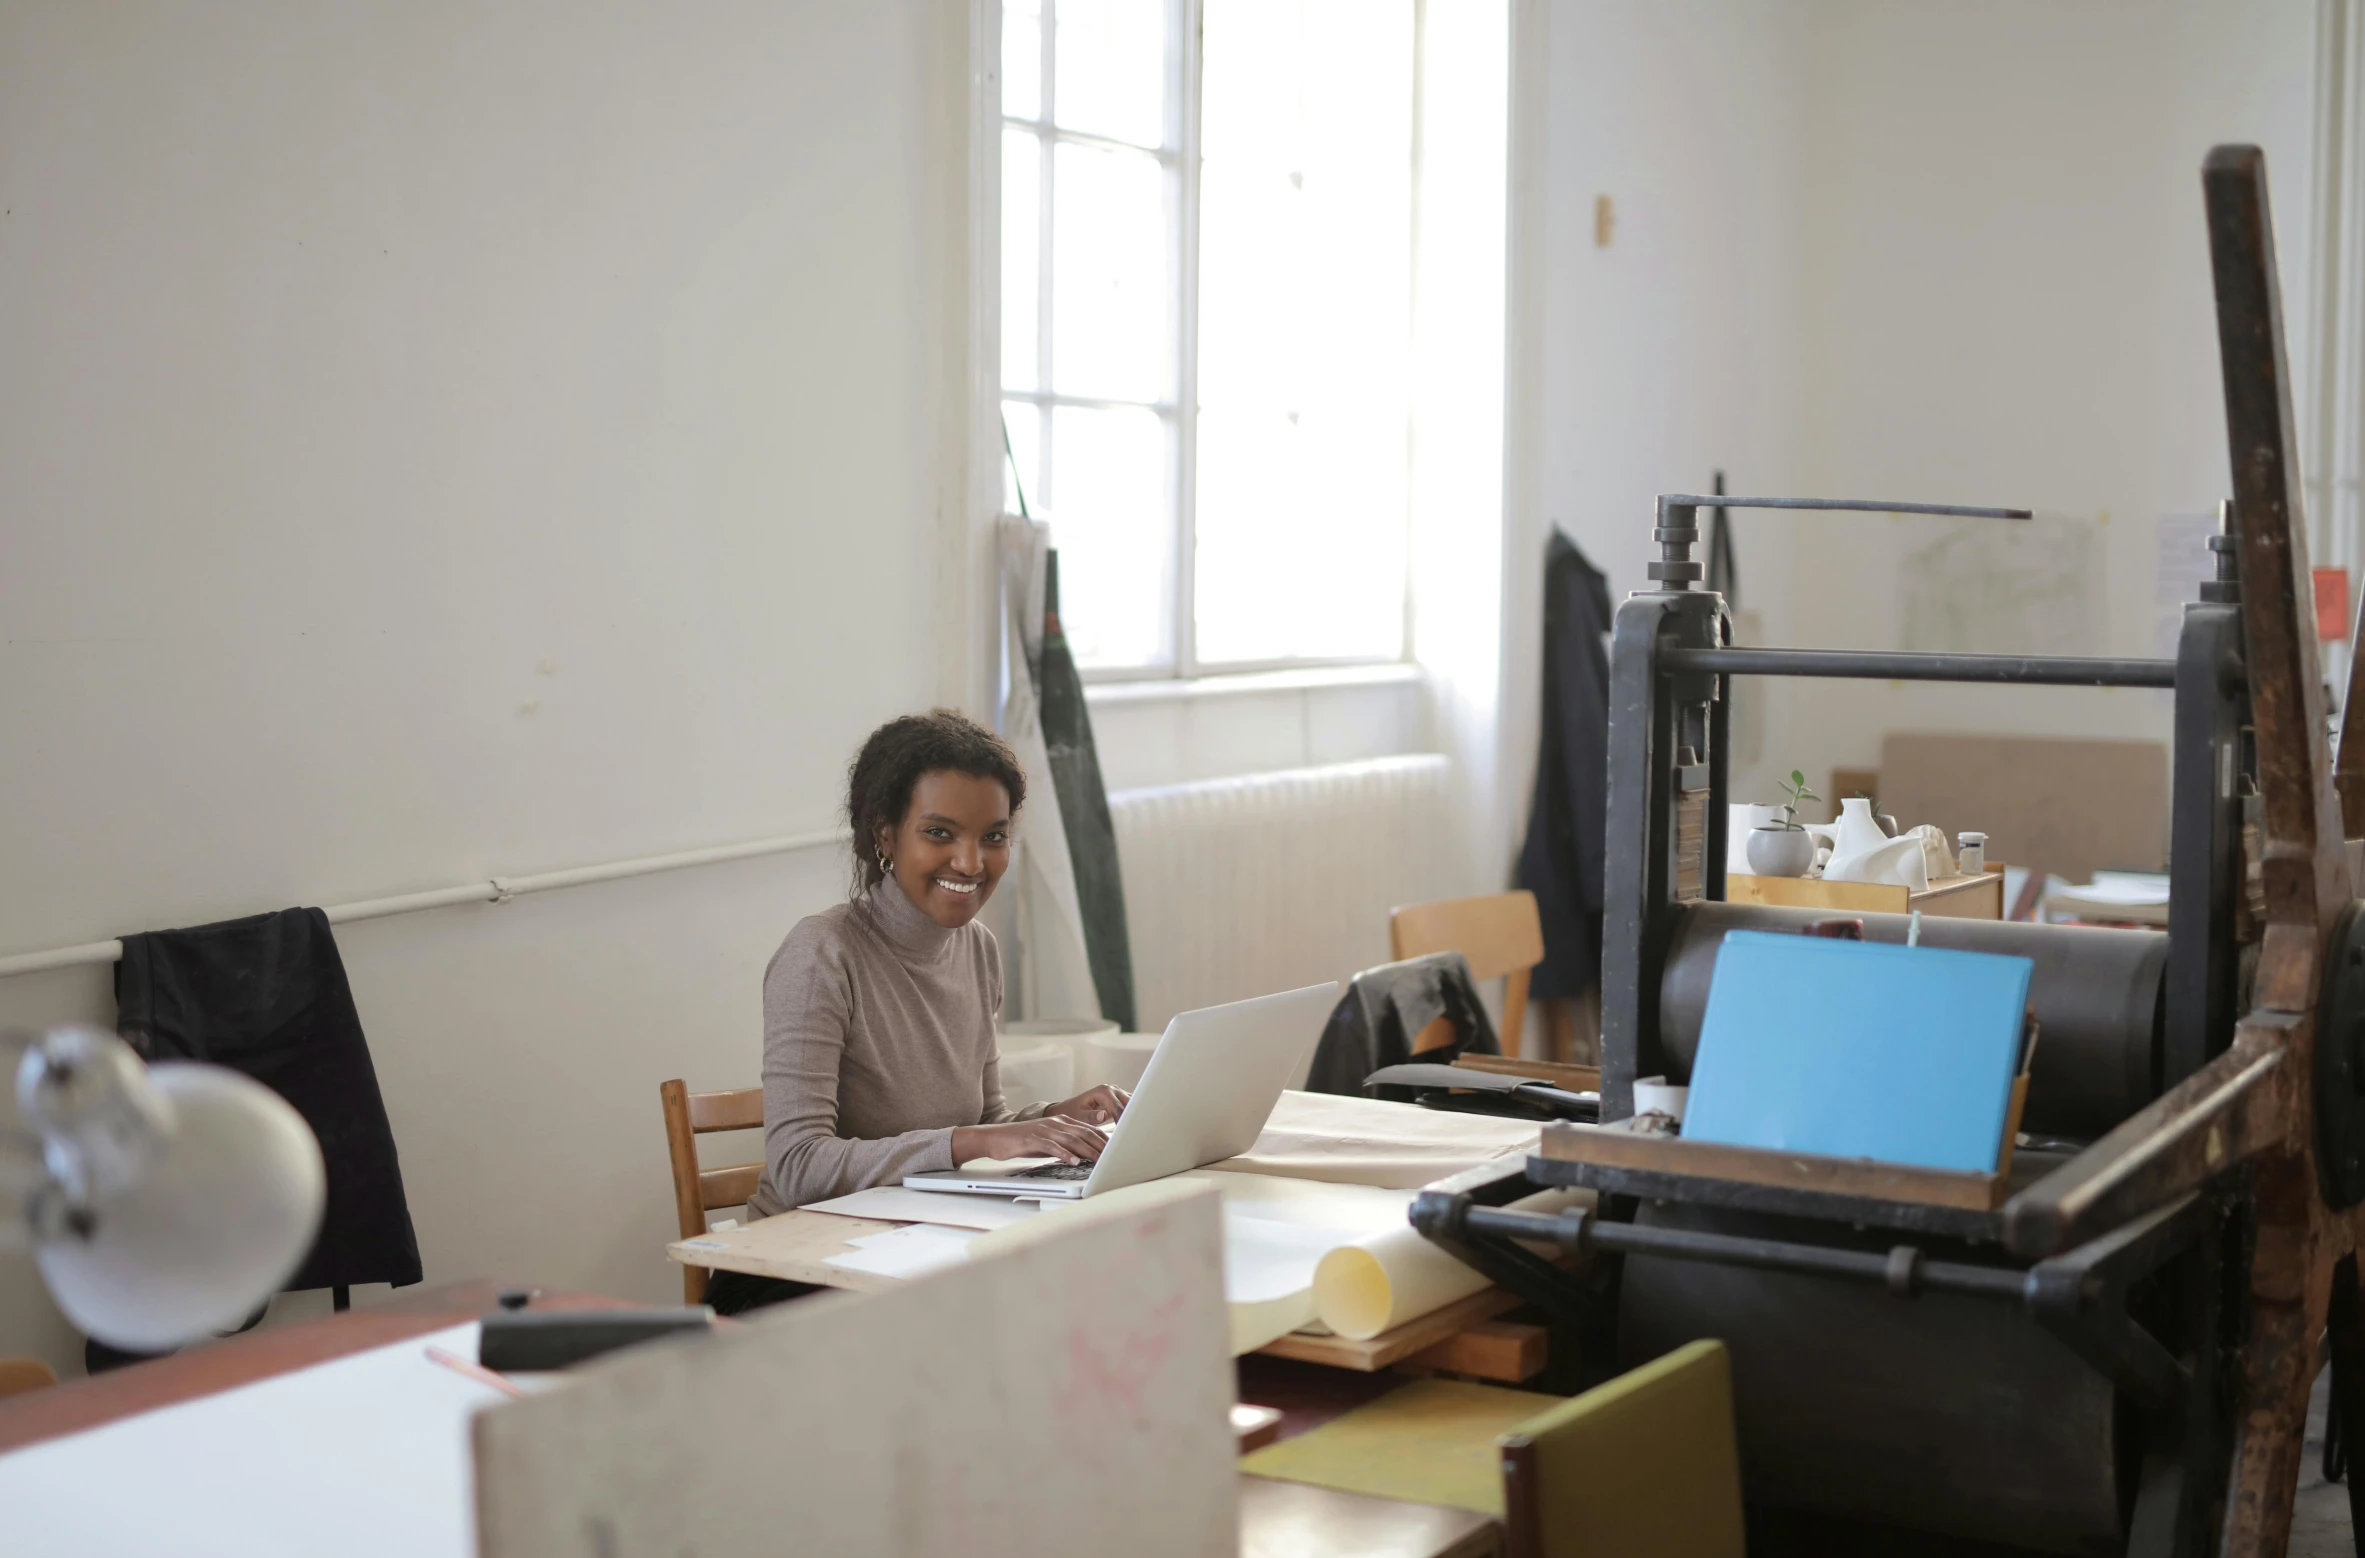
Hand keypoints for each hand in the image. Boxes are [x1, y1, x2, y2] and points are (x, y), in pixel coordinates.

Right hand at [951, 1115, 1108, 1165]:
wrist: (995, 1137)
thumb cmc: (1022, 1142)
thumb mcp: (1049, 1143)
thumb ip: (1066, 1146)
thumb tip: (1084, 1156)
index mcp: (1063, 1122)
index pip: (1090, 1130)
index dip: (1105, 1141)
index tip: (1118, 1152)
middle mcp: (1057, 1123)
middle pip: (1085, 1133)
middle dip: (1102, 1147)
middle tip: (1116, 1158)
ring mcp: (1045, 1129)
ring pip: (1073, 1139)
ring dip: (1088, 1151)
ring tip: (1101, 1161)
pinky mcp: (1033, 1138)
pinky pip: (1052, 1145)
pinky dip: (1064, 1153)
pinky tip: (1073, 1161)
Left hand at [1041, 1084, 1128, 1127]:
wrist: (1068, 1109)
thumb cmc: (1071, 1112)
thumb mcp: (1078, 1116)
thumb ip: (1091, 1116)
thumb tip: (1104, 1115)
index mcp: (1103, 1091)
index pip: (1118, 1106)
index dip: (1122, 1119)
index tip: (1125, 1131)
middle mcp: (1112, 1089)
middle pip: (1129, 1103)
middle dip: (1132, 1117)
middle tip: (1134, 1133)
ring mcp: (1117, 1094)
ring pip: (1132, 1104)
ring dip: (1134, 1116)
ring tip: (1136, 1132)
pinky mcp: (1119, 1101)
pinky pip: (1129, 1107)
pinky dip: (1131, 1116)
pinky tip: (1133, 1129)